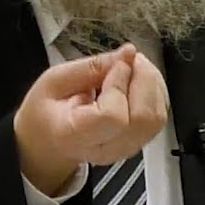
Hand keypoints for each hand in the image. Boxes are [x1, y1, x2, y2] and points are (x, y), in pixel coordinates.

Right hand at [13, 44, 168, 195]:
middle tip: (131, 59)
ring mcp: (123, 150)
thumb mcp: (54, 80)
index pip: (114, 117)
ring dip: (152, 84)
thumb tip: (127, 53)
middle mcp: (104, 149)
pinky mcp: (136, 144)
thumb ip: (92, 67)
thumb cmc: (45, 111)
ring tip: (134, 67)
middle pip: (144, 119)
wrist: (46, 142)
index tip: (115, 64)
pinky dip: (155, 93)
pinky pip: (158, 118)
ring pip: (156, 118)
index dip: (120, 84)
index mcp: (74, 135)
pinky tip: (138, 80)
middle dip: (145, 79)